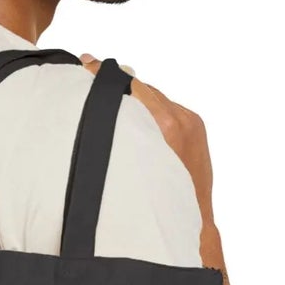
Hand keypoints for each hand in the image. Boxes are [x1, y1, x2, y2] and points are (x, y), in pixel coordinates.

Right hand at [78, 53, 215, 227]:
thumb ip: (121, 129)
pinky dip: (153, 107)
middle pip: (142, 87)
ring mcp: (190, 121)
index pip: (130, 85)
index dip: (105, 73)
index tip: (87, 62)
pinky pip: (169, 107)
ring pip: (155, 96)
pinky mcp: (197, 125)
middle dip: (117, 81)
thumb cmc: (157, 202)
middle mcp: (180, 118)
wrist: (195, 221)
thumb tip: (108, 102)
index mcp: (164, 125)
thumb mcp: (130, 164)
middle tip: (90, 68)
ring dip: (136, 95)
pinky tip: (138, 114)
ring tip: (112, 91)